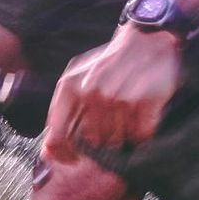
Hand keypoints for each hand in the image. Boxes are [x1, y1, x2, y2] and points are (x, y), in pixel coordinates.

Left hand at [43, 26, 183, 161]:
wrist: (148, 39)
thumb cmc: (110, 63)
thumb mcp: (77, 77)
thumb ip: (61, 110)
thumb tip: (50, 150)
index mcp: (71, 87)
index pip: (58, 136)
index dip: (63, 154)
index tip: (71, 160)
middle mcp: (92, 92)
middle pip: (92, 141)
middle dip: (101, 140)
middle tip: (111, 124)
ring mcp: (118, 97)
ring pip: (116, 140)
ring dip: (123, 135)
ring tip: (127, 115)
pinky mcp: (145, 101)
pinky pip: (140, 135)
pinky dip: (142, 132)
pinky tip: (142, 115)